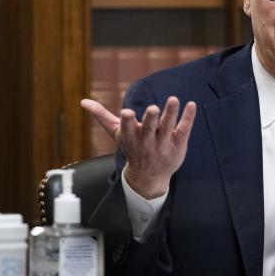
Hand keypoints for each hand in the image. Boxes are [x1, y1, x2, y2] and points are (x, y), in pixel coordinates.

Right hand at [81, 96, 196, 198]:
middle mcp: (147, 142)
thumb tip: (83, 101)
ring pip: (167, 128)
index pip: (128, 129)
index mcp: (131, 138)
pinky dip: (188, 118)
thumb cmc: (132, 148)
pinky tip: (191, 105)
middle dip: (150, 119)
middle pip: (149, 129)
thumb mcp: (117, 133)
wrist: (149, 176)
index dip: (128, 122)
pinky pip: (184, 130)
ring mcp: (163, 144)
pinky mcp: (178, 144)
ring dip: (170, 113)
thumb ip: (102, 116)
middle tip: (153, 108)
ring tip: (173, 99)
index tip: (127, 113)